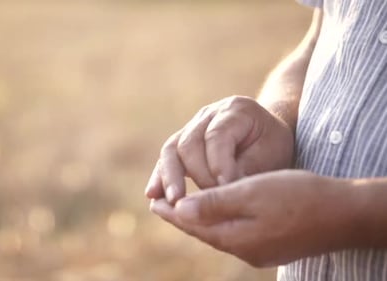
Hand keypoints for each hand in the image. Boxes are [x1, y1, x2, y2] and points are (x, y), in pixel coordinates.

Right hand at [145, 96, 293, 203]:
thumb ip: (245, 170)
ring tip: (173, 201)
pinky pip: (167, 158)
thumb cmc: (272, 148)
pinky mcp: (182, 141)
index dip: (218, 165)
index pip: (218, 137)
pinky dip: (160, 177)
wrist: (267, 137)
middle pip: (190, 143)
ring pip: (172, 149)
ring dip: (170, 177)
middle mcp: (209, 114)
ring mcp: (192, 126)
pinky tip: (153, 195)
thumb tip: (219, 191)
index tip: (226, 190)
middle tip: (208, 201)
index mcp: (236, 110)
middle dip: (197, 175)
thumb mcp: (270, 156)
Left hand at [150, 170, 355, 266]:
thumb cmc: (298, 196)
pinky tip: (218, 214)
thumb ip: (214, 204)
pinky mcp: (269, 246)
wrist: (344, 214)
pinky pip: (233, 234)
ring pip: (217, 234)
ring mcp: (257, 251)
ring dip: (198, 220)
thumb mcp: (251, 193)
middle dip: (180, 217)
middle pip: (201, 232)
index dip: (170, 211)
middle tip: (161, 204)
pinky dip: (218, 222)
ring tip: (184, 208)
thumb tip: (180, 210)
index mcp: (234, 237)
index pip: (191, 224)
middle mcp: (242, 250)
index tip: (152, 200)